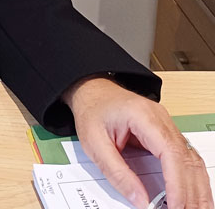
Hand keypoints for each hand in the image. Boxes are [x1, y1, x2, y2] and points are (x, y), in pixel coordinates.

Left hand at [63, 77, 211, 208]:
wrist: (92, 90)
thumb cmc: (92, 110)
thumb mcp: (94, 143)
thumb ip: (117, 173)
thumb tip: (140, 200)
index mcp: (142, 115)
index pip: (170, 152)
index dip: (177, 183)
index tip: (177, 206)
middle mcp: (160, 118)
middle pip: (186, 158)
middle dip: (191, 191)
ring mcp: (166, 124)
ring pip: (191, 159)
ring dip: (196, 188)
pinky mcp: (166, 133)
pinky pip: (186, 157)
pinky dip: (191, 179)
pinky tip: (193, 196)